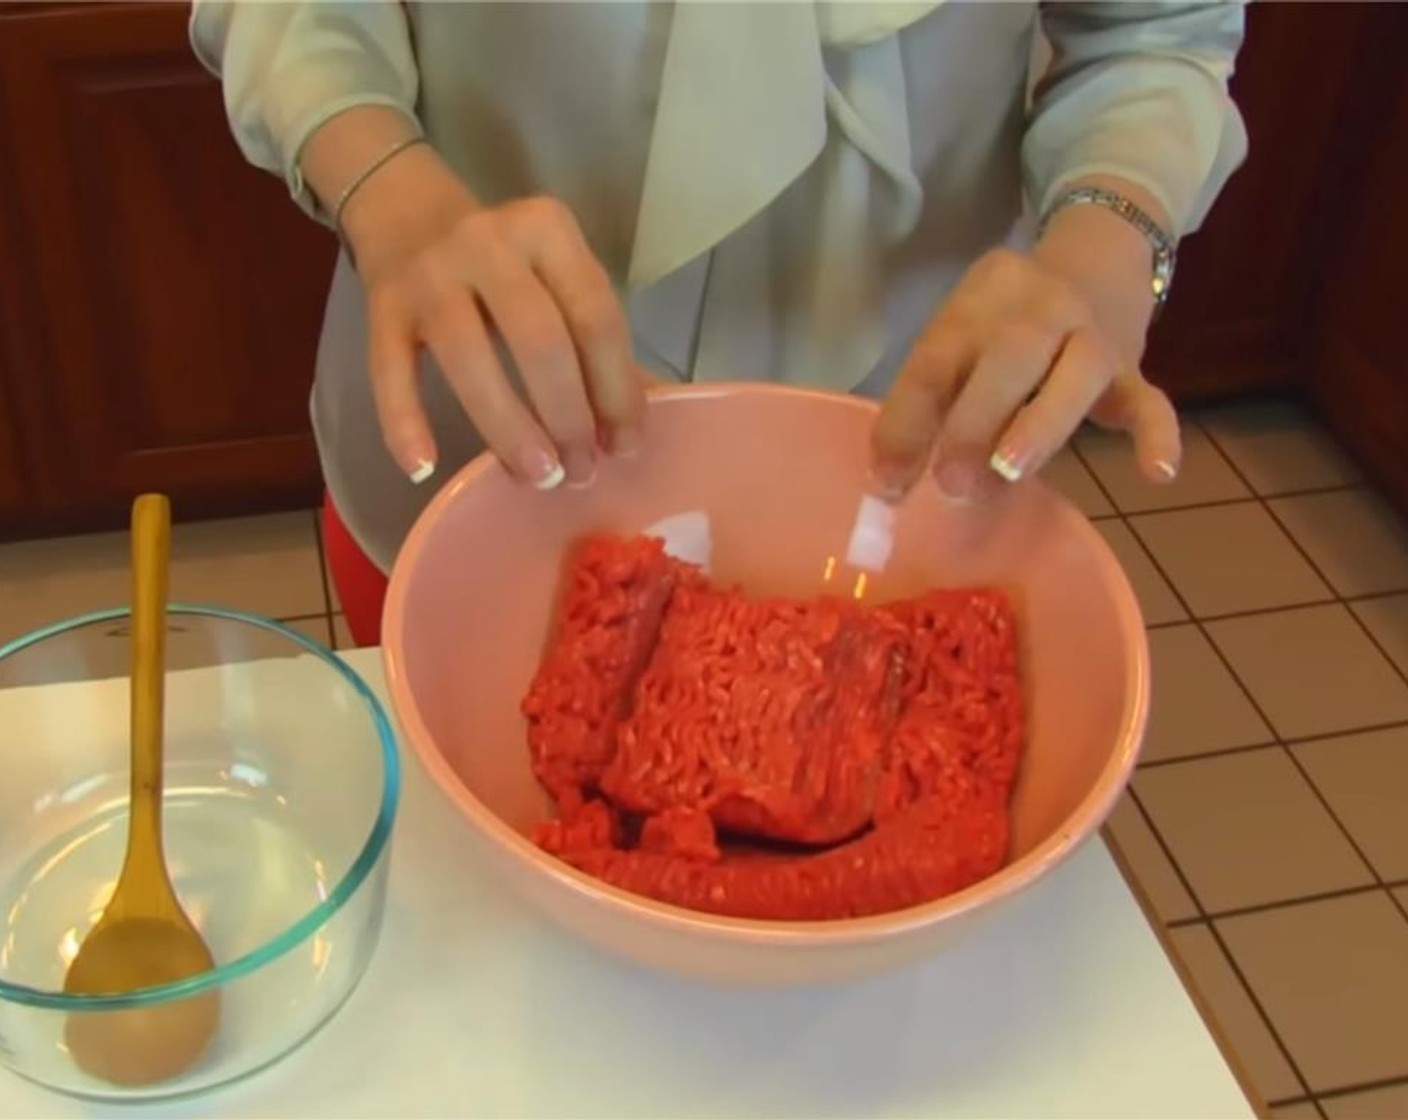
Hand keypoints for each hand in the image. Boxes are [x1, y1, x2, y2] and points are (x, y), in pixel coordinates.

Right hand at [338, 140, 641, 488]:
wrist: (406, 212)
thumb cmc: (504, 261)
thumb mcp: (554, 275)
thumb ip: (593, 339)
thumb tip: (631, 429)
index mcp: (549, 231)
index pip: (596, 316)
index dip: (616, 389)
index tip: (624, 448)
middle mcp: (489, 244)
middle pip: (540, 340)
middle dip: (567, 416)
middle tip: (579, 472)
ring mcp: (429, 273)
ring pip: (470, 358)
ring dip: (508, 428)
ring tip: (536, 477)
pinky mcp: (381, 305)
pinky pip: (390, 372)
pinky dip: (404, 423)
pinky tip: (423, 468)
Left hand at [870, 199, 1179, 502]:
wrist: (1099, 260)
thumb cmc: (1007, 325)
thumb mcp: (965, 343)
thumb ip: (933, 404)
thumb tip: (892, 483)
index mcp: (982, 297)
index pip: (937, 357)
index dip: (907, 421)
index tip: (885, 483)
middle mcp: (1040, 305)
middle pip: (1010, 355)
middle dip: (974, 421)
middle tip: (949, 483)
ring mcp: (1094, 334)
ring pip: (1076, 372)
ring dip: (1040, 425)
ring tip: (1011, 472)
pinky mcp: (1133, 369)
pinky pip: (1151, 399)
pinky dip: (1157, 435)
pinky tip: (1156, 473)